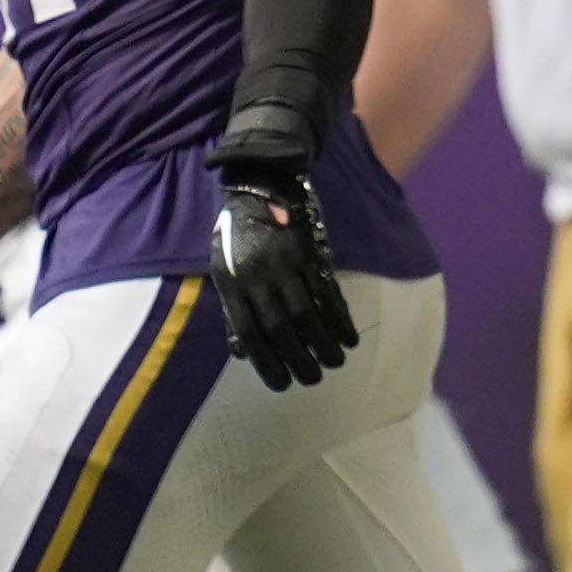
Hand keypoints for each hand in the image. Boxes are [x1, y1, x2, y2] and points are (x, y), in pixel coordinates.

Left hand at [209, 145, 357, 389]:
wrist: (259, 186)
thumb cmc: (236, 233)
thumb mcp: (222, 269)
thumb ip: (232, 308)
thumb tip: (241, 351)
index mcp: (233, 284)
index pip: (250, 333)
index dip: (267, 363)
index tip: (282, 384)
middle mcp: (260, 277)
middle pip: (282, 329)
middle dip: (300, 360)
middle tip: (313, 380)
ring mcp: (287, 265)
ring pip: (309, 314)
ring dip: (324, 344)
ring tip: (335, 364)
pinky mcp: (311, 254)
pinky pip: (328, 293)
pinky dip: (340, 319)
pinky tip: (349, 338)